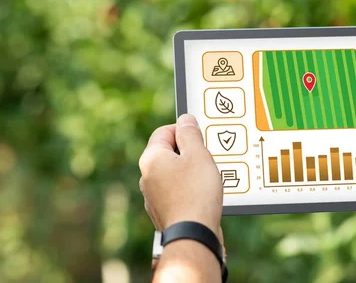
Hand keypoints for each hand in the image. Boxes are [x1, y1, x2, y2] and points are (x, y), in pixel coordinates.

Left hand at [139, 114, 222, 236]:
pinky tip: (205, 196)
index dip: (184, 129)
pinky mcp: (164, 212)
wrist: (193, 236)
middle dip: (190, 152)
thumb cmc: (196, 193)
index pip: (164, 132)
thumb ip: (191, 134)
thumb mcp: (198, 154)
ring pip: (174, 174)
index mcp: (151, 159)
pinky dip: (191, 190)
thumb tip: (185, 120)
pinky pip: (178, 193)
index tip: (200, 135)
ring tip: (208, 178)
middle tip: (207, 157)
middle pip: (169, 153)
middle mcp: (147, 177)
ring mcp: (154, 197)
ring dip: (192, 172)